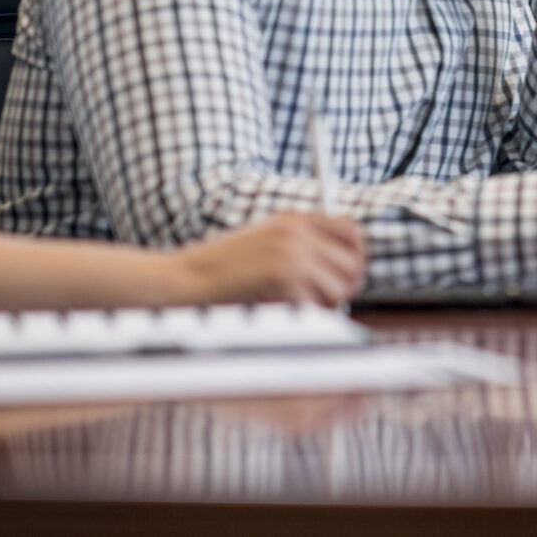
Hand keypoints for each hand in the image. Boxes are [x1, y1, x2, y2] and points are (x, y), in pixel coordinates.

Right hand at [173, 211, 365, 304]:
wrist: (182, 280)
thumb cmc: (219, 270)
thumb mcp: (264, 242)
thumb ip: (301, 246)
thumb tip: (345, 270)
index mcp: (293, 219)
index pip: (350, 230)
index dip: (355, 256)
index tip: (346, 276)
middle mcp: (297, 231)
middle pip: (352, 262)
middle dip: (342, 287)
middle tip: (324, 302)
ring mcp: (291, 253)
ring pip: (338, 288)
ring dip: (322, 306)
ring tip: (294, 309)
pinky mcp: (283, 277)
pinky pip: (314, 308)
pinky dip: (300, 318)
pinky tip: (277, 313)